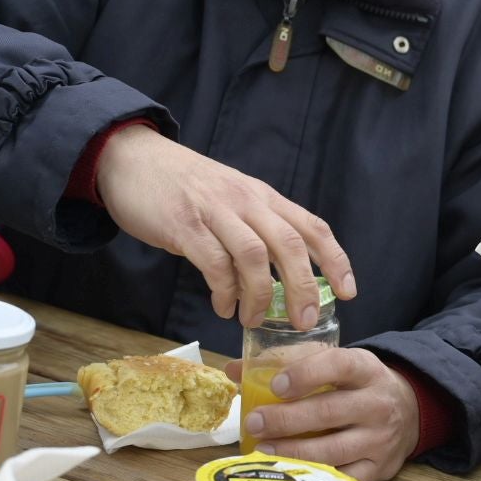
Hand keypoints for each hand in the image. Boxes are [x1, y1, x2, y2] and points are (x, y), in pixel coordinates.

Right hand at [95, 126, 355, 328]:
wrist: (133, 159)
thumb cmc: (187, 187)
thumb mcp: (233, 199)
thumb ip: (257, 230)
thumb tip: (279, 280)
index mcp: (264, 197)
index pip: (312, 227)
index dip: (335, 260)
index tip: (348, 292)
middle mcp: (247, 201)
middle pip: (290, 245)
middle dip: (304, 287)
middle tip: (304, 322)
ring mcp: (215, 211)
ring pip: (254, 255)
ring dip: (260, 295)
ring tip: (255, 320)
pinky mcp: (183, 225)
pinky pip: (213, 262)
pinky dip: (224, 291)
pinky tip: (224, 307)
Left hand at [225, 349, 418, 480]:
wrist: (410, 411)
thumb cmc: (360, 386)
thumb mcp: (339, 365)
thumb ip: (291, 364)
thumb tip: (234, 371)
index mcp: (367, 370)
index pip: (339, 365)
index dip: (306, 374)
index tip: (276, 385)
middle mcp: (378, 403)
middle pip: (330, 411)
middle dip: (287, 419)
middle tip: (255, 422)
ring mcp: (380, 439)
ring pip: (333, 449)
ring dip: (293, 452)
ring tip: (262, 451)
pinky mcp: (379, 468)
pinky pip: (343, 477)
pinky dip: (314, 477)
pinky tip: (289, 474)